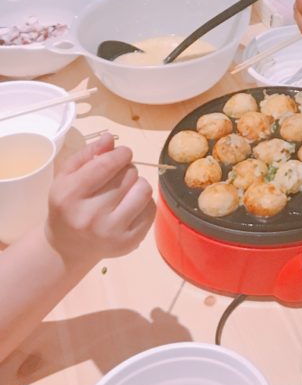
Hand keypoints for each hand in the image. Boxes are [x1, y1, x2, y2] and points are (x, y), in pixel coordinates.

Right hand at [45, 133, 154, 268]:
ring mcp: (111, 232)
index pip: (106, 164)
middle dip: (126, 169)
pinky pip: (151, 208)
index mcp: (69, 196)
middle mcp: (90, 216)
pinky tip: (128, 206)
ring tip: (124, 190)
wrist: (69, 247)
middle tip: (117, 176)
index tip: (122, 153)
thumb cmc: (68, 205)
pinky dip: (143, 202)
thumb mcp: (67, 176)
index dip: (120, 153)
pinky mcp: (130, 242)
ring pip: (144, 190)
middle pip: (129, 174)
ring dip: (137, 184)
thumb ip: (87, 154)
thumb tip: (110, 138)